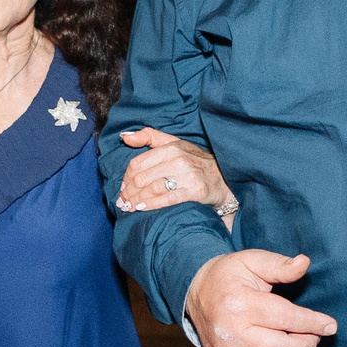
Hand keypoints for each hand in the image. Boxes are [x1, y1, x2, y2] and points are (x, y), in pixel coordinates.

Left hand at [115, 127, 230, 217]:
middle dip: (128, 192)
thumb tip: (124, 137)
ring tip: (128, 207)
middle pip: (142, 178)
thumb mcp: (175, 143)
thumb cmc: (196, 161)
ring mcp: (187, 176)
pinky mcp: (195, 191)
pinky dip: (151, 205)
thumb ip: (149, 137)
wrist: (224, 179)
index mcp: (171, 147)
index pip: (138, 163)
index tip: (122, 188)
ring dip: (136, 201)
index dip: (126, 178)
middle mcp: (178, 160)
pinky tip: (142, 209)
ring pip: (152, 189)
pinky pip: (167, 200)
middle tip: (122, 202)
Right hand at [185, 249, 337, 346]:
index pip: (286, 318)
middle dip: (307, 343)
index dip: (313, 323)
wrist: (196, 295)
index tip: (330, 325)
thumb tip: (304, 263)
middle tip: (314, 334)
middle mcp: (232, 334)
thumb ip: (279, 265)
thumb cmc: (228, 276)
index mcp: (240, 304)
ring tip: (300, 345)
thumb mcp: (252, 261)